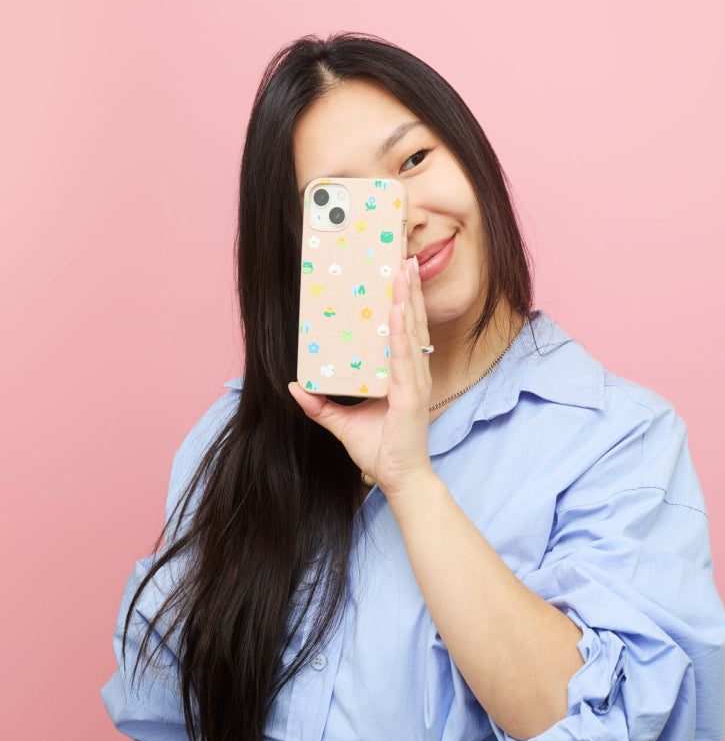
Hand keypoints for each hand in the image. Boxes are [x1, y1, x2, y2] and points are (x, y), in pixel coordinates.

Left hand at [289, 257, 433, 494]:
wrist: (400, 480)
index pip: (404, 333)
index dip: (403, 304)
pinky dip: (402, 331)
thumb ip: (320, 405)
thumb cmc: (382, 451)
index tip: (398, 277)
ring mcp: (415, 383)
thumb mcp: (342, 423)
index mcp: (403, 376)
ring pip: (411, 333)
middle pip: (412, 324)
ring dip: (407, 300)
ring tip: (402, 272)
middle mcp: (413, 374)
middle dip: (408, 290)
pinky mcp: (411, 395)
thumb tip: (294, 386)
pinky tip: (398, 309)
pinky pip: (405, 357)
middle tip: (403, 260)